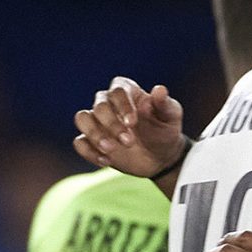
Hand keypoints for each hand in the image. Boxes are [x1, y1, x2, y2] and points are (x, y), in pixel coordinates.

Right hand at [72, 77, 186, 179]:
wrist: (160, 157)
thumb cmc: (165, 131)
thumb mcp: (171, 117)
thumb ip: (164, 104)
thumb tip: (159, 90)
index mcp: (128, 92)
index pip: (117, 90)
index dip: (122, 105)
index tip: (133, 122)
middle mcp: (109, 103)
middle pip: (99, 106)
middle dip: (112, 124)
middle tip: (129, 141)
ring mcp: (98, 122)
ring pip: (82, 119)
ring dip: (94, 134)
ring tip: (110, 150)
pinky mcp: (92, 142)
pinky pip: (80, 142)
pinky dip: (89, 151)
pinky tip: (106, 161)